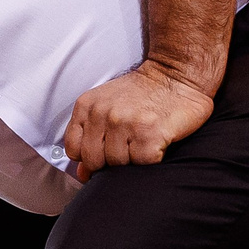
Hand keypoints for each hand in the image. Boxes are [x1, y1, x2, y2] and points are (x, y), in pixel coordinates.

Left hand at [62, 61, 212, 181]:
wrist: (175, 74)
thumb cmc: (143, 93)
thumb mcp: (107, 105)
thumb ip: (89, 136)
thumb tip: (83, 174)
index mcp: (86, 105)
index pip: (73, 150)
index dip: (89, 157)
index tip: (104, 152)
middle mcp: (102, 113)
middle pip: (94, 161)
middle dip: (110, 162)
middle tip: (128, 147)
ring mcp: (125, 123)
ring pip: (117, 165)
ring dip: (132, 160)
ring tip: (143, 142)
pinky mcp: (149, 133)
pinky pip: (142, 163)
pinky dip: (151, 159)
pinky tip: (156, 143)